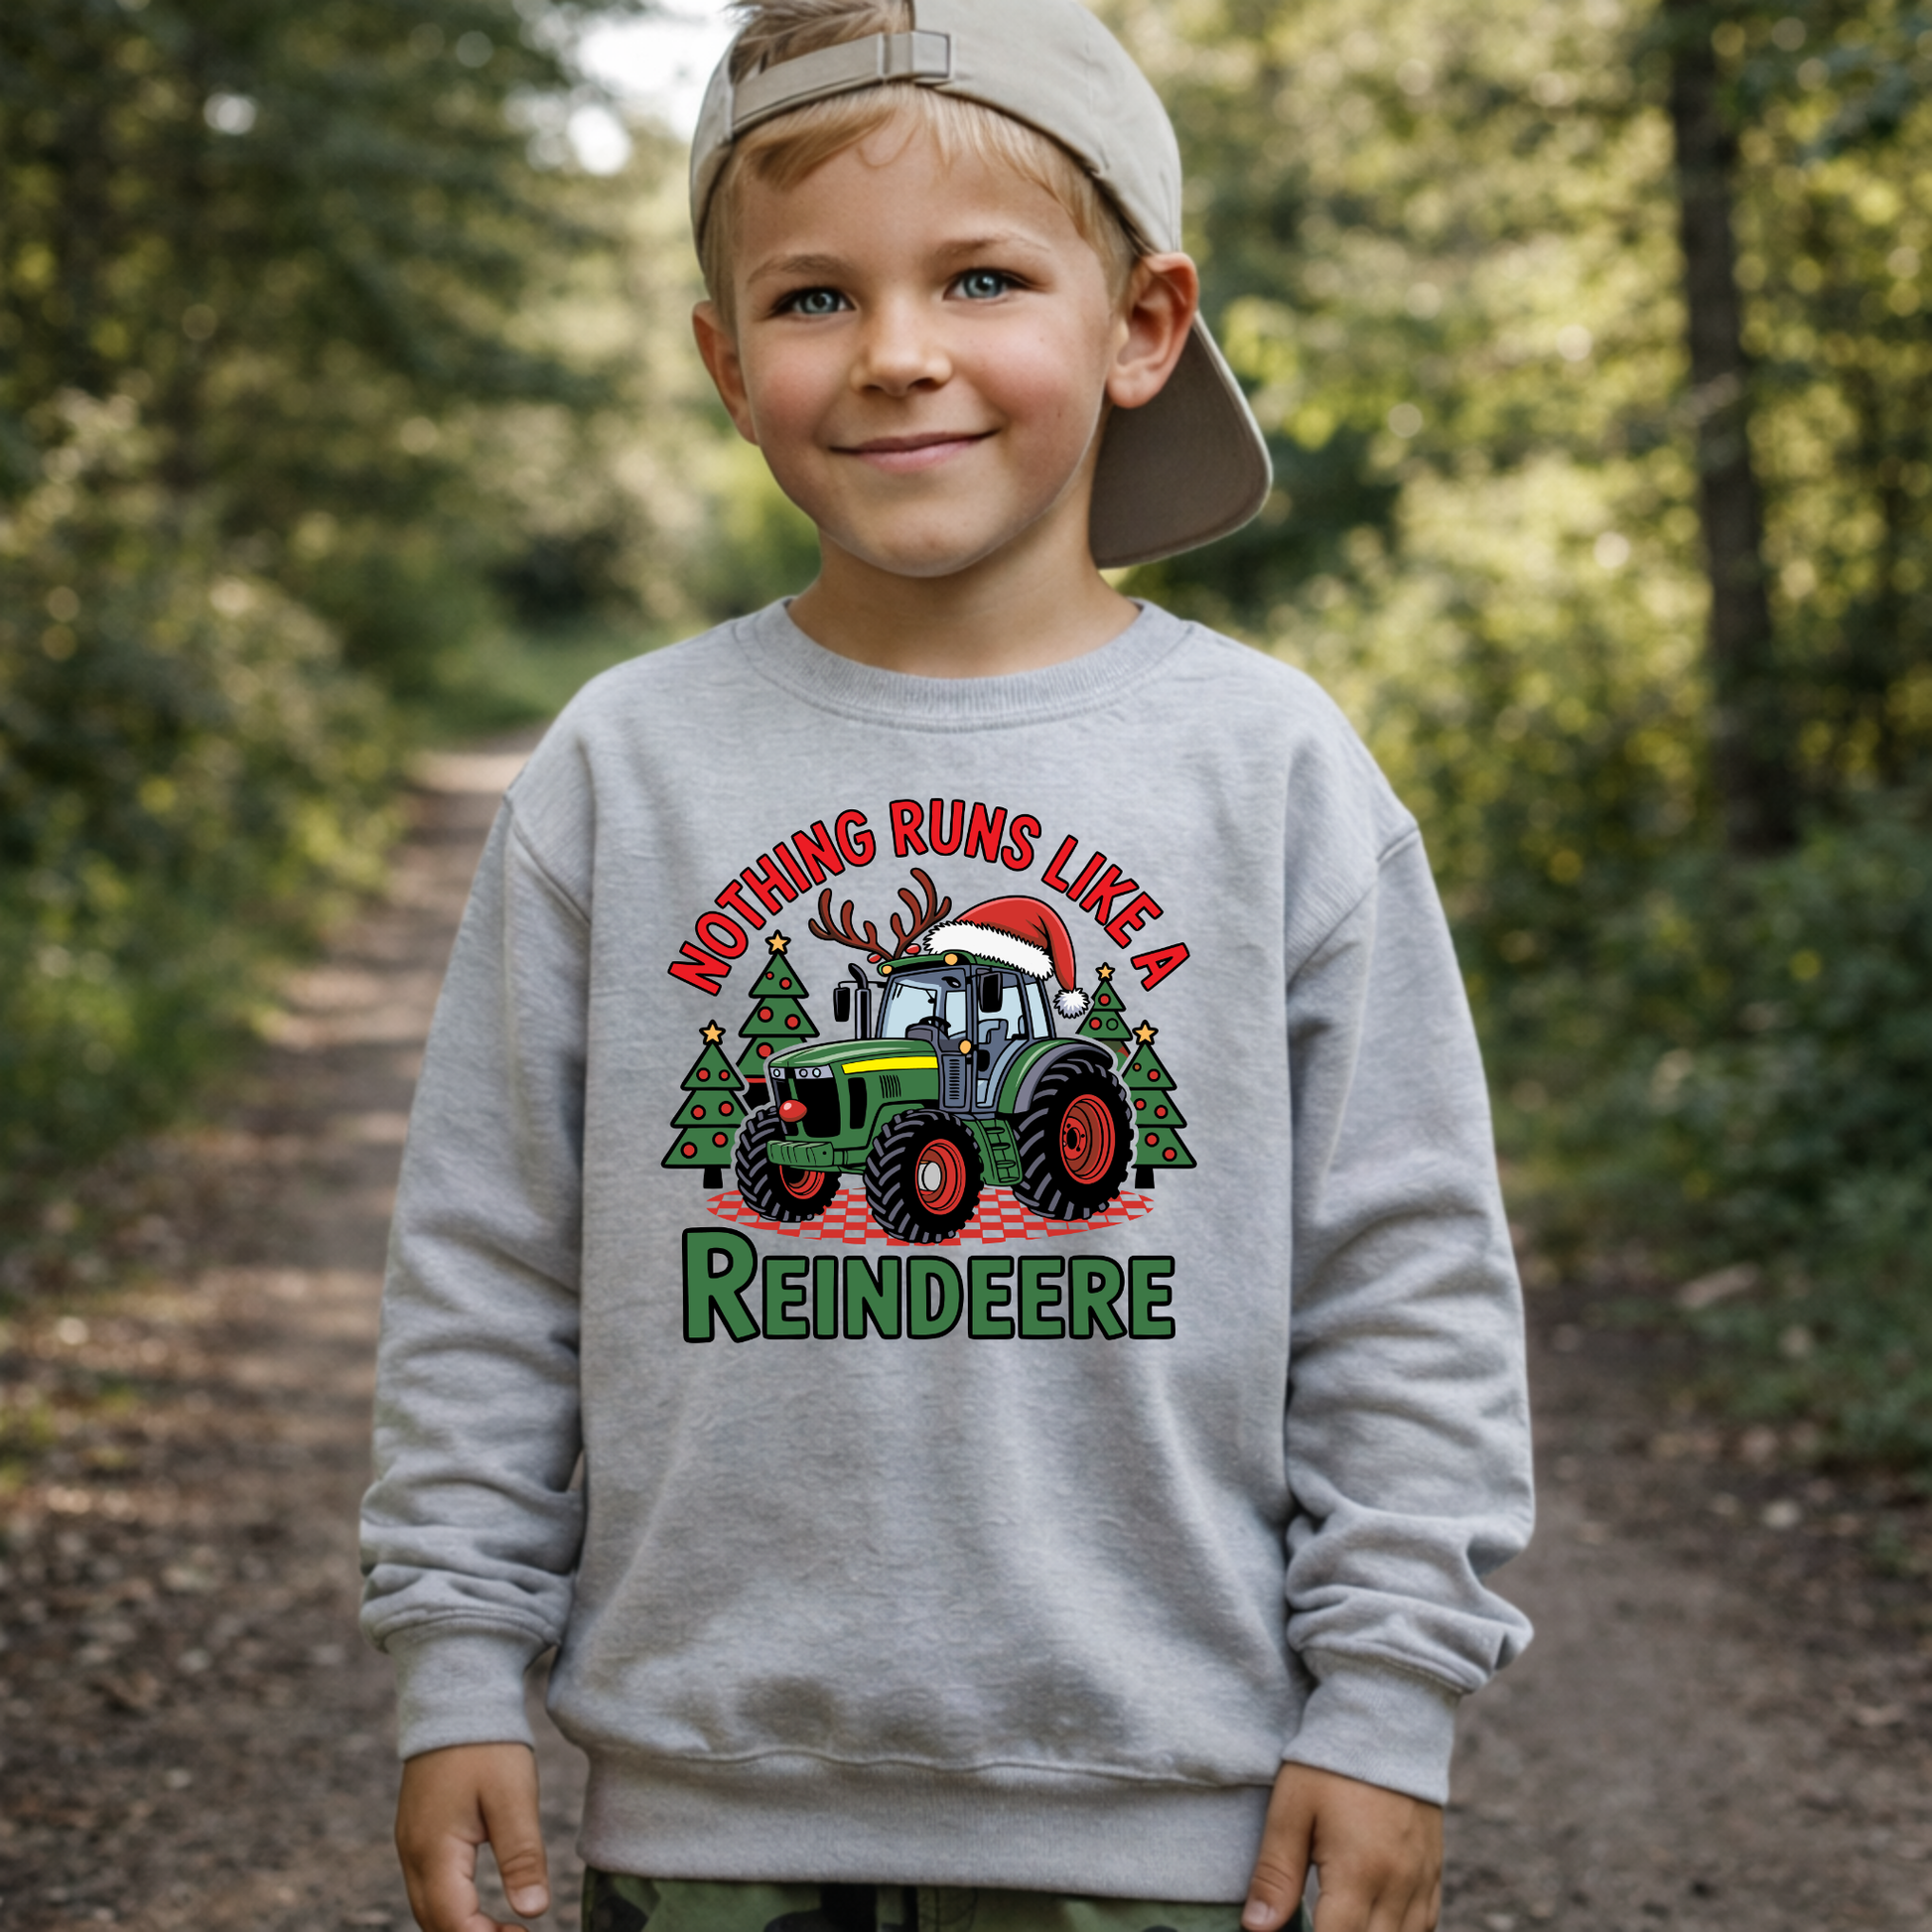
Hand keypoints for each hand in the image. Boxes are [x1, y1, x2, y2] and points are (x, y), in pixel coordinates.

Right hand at [396, 1742, 551, 1931]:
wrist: (456, 1699)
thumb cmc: (487, 1745)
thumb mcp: (513, 1798)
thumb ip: (523, 1857)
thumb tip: (535, 1910)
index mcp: (434, 1851)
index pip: (454, 1923)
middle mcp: (414, 1856)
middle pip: (435, 1924)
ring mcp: (411, 1845)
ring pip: (429, 1910)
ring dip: (462, 1928)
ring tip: (507, 1930)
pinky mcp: (418, 1835)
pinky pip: (428, 1888)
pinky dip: (453, 1909)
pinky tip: (481, 1907)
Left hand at [1241, 1762, 1442, 1931]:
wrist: (1384, 1720)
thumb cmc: (1329, 1764)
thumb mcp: (1291, 1811)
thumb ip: (1275, 1874)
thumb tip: (1256, 1927)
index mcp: (1359, 1873)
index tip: (1291, 1930)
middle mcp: (1399, 1886)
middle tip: (1312, 1919)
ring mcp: (1422, 1881)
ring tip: (1337, 1918)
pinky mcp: (1433, 1871)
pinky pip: (1425, 1925)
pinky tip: (1372, 1923)